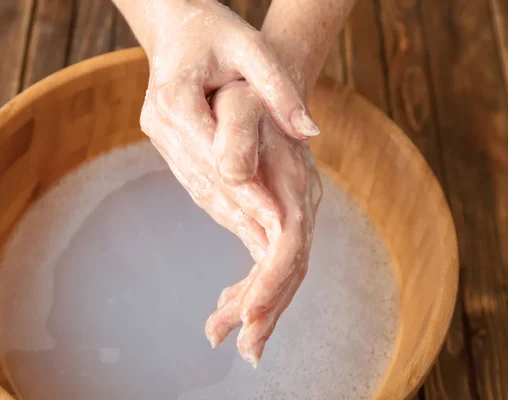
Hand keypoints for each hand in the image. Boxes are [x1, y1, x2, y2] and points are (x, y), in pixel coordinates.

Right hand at [138, 0, 318, 252]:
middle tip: (273, 248)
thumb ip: (278, 87)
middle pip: (205, 179)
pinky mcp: (167, 145)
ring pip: (198, 186)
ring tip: (261, 246)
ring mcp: (160, 138)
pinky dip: (220, 203)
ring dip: (230, 216)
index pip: (214, 155)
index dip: (247, 189)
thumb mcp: (251, 47)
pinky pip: (195, 180)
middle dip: (242, 214)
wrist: (175, 28)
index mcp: (175, 98)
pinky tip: (243, 224)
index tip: (276, 218)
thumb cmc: (214, 31)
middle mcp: (160, 124)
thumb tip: (309, 131)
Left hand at [204, 81, 322, 366]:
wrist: (266, 88)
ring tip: (219, 335)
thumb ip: (238, 134)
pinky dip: (248, 288)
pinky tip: (226, 306)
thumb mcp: (239, 104)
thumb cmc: (249, 96)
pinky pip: (266, 263)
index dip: (272, 282)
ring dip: (253, 307)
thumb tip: (232, 174)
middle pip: (289, 270)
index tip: (247, 314)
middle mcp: (299, 207)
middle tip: (241, 347)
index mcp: (295, 186)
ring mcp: (289, 216)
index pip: (290, 245)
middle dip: (265, 310)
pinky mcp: (274, 219)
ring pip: (278, 273)